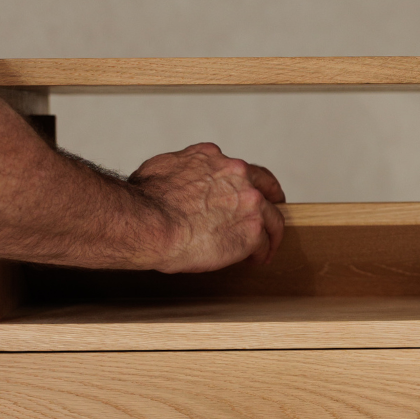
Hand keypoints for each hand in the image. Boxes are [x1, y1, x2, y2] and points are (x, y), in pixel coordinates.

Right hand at [128, 142, 285, 273]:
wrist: (151, 223)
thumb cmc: (146, 201)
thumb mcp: (160, 168)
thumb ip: (177, 170)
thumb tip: (171, 181)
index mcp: (212, 157)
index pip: (236, 168)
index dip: (242, 183)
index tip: (243, 193)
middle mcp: (236, 174)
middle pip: (266, 186)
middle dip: (272, 198)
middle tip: (271, 212)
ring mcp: (249, 202)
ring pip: (273, 217)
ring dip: (272, 232)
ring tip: (267, 247)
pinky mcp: (252, 231)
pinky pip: (265, 244)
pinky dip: (263, 253)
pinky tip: (256, 260)